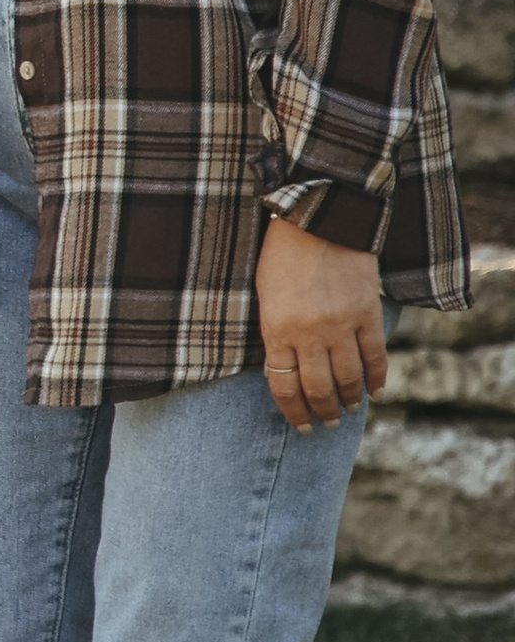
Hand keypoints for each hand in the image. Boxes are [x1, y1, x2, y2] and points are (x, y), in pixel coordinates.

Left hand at [255, 215, 385, 431]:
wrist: (319, 217)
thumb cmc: (282, 254)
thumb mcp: (264, 295)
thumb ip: (275, 333)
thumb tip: (283, 369)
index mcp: (277, 330)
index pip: (283, 386)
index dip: (292, 411)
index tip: (300, 424)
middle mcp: (309, 334)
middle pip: (317, 388)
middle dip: (322, 412)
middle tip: (326, 424)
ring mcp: (341, 325)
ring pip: (348, 378)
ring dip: (349, 400)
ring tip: (348, 411)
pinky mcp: (367, 314)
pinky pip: (375, 356)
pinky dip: (377, 378)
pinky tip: (375, 393)